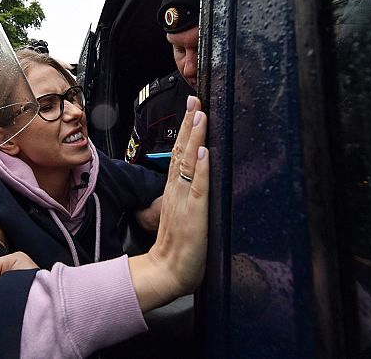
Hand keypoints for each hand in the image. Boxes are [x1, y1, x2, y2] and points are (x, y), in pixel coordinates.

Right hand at [129, 95, 208, 311]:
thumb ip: (184, 195)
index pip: (180, 154)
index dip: (187, 130)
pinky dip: (201, 167)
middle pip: (182, 150)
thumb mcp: (179, 214)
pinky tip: (204, 151)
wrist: (166, 271)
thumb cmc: (177, 247)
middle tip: (195, 99)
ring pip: (190, 162)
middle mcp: (177, 190)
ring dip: (195, 137)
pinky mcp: (195, 212)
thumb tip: (194, 178)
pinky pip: (198, 185)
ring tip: (200, 115)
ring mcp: (185, 199)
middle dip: (190, 124)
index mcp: (175, 190)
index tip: (192, 108)